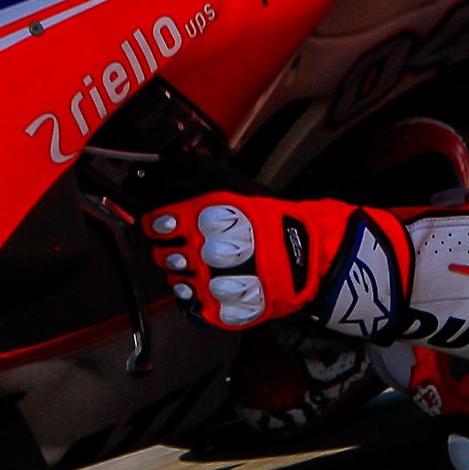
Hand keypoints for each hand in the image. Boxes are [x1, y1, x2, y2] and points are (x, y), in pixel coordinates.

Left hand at [144, 192, 411, 343]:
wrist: (312, 258)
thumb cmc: (274, 220)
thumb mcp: (240, 189)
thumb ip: (205, 175)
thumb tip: (180, 157)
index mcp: (210, 218)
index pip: (160, 223)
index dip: (155, 225)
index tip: (159, 226)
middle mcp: (209, 252)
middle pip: (165, 256)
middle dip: (170, 252)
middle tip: (185, 250)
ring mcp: (217, 285)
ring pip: (177, 283)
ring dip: (183, 276)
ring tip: (201, 269)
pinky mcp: (226, 312)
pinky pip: (195, 309)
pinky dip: (196, 301)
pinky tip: (206, 290)